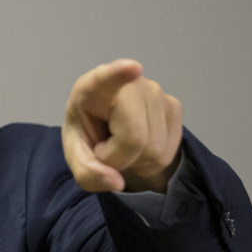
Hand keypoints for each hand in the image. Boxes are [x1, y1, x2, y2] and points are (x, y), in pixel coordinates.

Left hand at [62, 59, 183, 192]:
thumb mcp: (77, 156)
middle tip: (105, 149)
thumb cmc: (88, 135)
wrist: (108, 131)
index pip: (106, 79)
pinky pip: (167, 152)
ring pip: (154, 150)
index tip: (132, 68)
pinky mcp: (173, 105)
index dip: (119, 74)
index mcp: (92, 89)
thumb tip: (116, 183)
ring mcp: (156, 93)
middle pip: (135, 137)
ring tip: (121, 144)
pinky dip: (151, 160)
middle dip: (119, 157)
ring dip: (135, 160)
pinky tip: (138, 145)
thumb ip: (88, 173)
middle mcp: (129, 85)